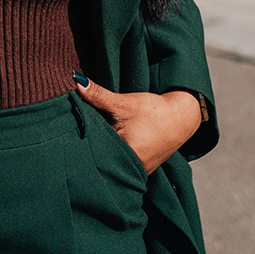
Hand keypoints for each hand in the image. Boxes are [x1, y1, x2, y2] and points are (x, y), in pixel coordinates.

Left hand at [74, 76, 202, 174]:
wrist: (181, 117)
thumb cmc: (154, 111)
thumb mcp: (124, 102)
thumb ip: (99, 95)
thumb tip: (76, 81)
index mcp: (125, 156)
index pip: (94, 151)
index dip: (82, 138)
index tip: (73, 128)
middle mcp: (132, 169)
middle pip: (103, 158)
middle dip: (92, 146)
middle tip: (83, 132)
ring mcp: (139, 171)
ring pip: (113, 161)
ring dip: (105, 150)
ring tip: (97, 138)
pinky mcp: (143, 169)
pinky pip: (123, 163)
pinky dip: (116, 154)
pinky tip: (112, 144)